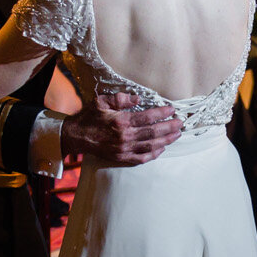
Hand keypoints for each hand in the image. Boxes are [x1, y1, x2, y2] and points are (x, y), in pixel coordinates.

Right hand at [62, 90, 181, 165]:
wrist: (76, 136)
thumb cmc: (89, 117)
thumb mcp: (102, 101)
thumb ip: (120, 99)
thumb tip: (138, 98)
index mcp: (121, 121)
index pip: (147, 117)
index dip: (162, 114)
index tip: (172, 110)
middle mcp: (124, 137)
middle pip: (153, 133)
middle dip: (169, 128)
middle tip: (180, 123)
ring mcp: (124, 150)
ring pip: (150, 146)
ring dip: (166, 141)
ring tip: (176, 135)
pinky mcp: (121, 158)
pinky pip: (142, 158)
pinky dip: (153, 154)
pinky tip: (161, 148)